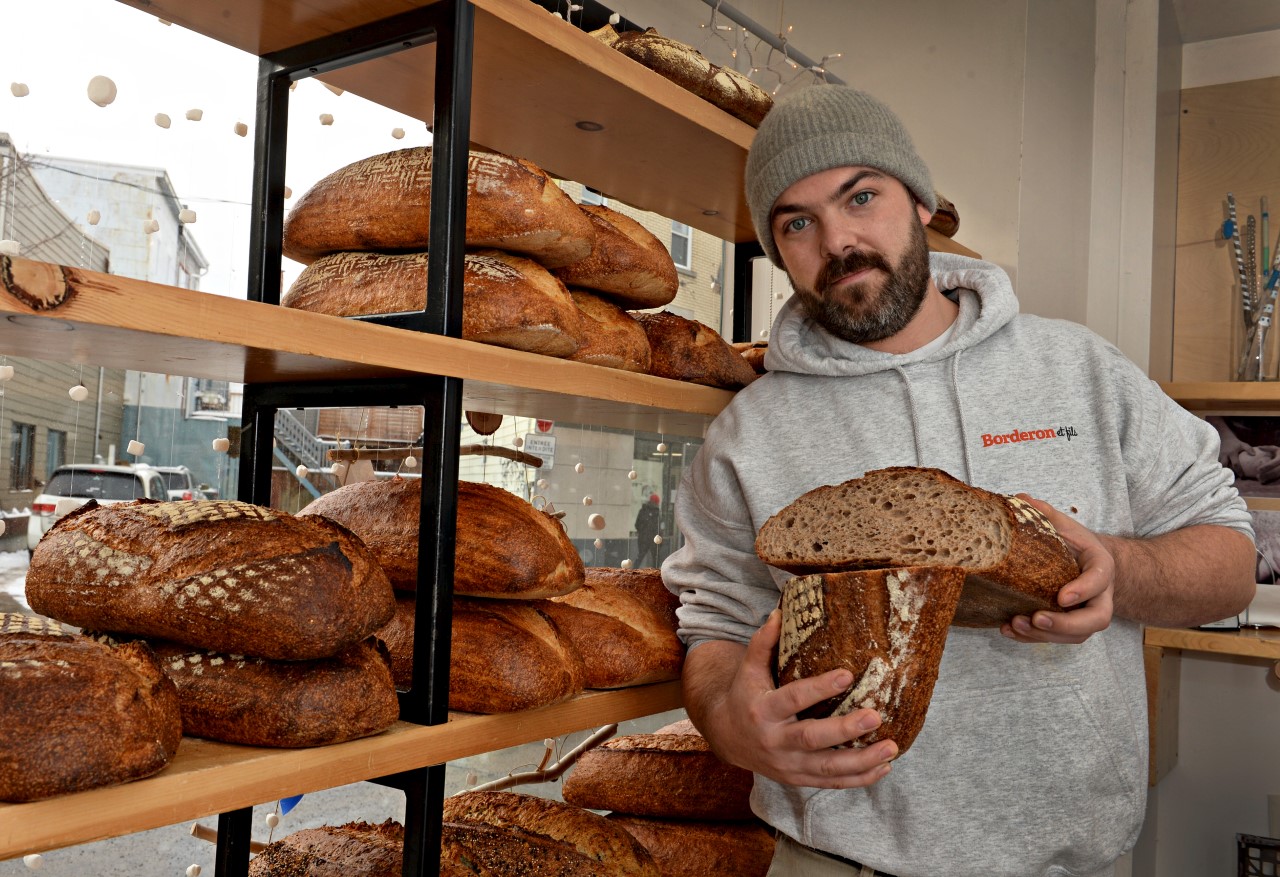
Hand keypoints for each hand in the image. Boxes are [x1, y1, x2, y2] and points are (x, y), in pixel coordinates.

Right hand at [702, 610, 897, 788]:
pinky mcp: (798, 779)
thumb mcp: (748, 669)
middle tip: (875, 716)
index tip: (847, 674)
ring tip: (891, 747)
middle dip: (845, 730)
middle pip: (812, 739)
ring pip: (827, 768)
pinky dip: (859, 779)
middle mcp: (775, 741)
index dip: (819, 688)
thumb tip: (780, 612)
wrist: (728, 738)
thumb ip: (763, 643)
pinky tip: (884, 767)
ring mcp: (787, 765)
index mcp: (763, 711)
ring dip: (861, 761)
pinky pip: (831, 782)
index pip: (793, 699)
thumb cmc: (746, 696)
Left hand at [1001, 496, 1114, 643]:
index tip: (1062, 596)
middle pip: (1096, 619)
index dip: (1084, 589)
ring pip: (1076, 635)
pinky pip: (1057, 639)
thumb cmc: (1073, 543)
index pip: (1100, 578)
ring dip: (1045, 635)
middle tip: (1037, 619)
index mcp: (1100, 565)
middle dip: (1067, 624)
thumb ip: (1046, 514)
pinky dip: (1032, 638)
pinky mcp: (1069, 626)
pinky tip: (1008, 630)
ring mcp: (1086, 614)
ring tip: (1016, 624)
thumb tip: (1020, 499)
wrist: (1084, 563)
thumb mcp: (1063, 525)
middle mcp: (1100, 595)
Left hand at [1237, 445, 1279, 482]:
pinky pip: (1279, 479)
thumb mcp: (1276, 449)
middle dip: (1266, 475)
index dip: (1265, 467)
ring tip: (1260, 480)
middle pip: (1275, 472)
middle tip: (1258, 476)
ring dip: (1269, 479)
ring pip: (1277, 476)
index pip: (1273, 463)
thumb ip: (1268, 448)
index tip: (1258, 469)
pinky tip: (1265, 482)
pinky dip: (1272, 481)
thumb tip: (1259, 447)